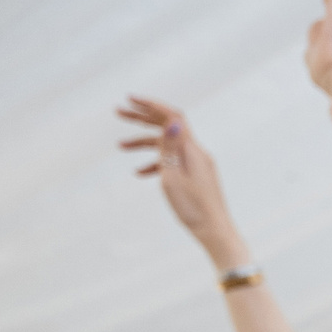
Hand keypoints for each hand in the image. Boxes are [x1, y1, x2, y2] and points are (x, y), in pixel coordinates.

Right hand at [117, 98, 245, 263]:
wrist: (214, 232)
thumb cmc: (192, 208)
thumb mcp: (173, 177)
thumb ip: (170, 148)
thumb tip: (173, 121)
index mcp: (193, 150)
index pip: (173, 117)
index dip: (152, 105)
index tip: (130, 99)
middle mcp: (197, 153)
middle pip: (169, 127)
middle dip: (143, 118)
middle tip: (117, 112)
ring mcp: (197, 164)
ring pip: (168, 146)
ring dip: (144, 143)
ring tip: (120, 147)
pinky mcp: (196, 175)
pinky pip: (173, 162)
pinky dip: (156, 163)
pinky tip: (139, 173)